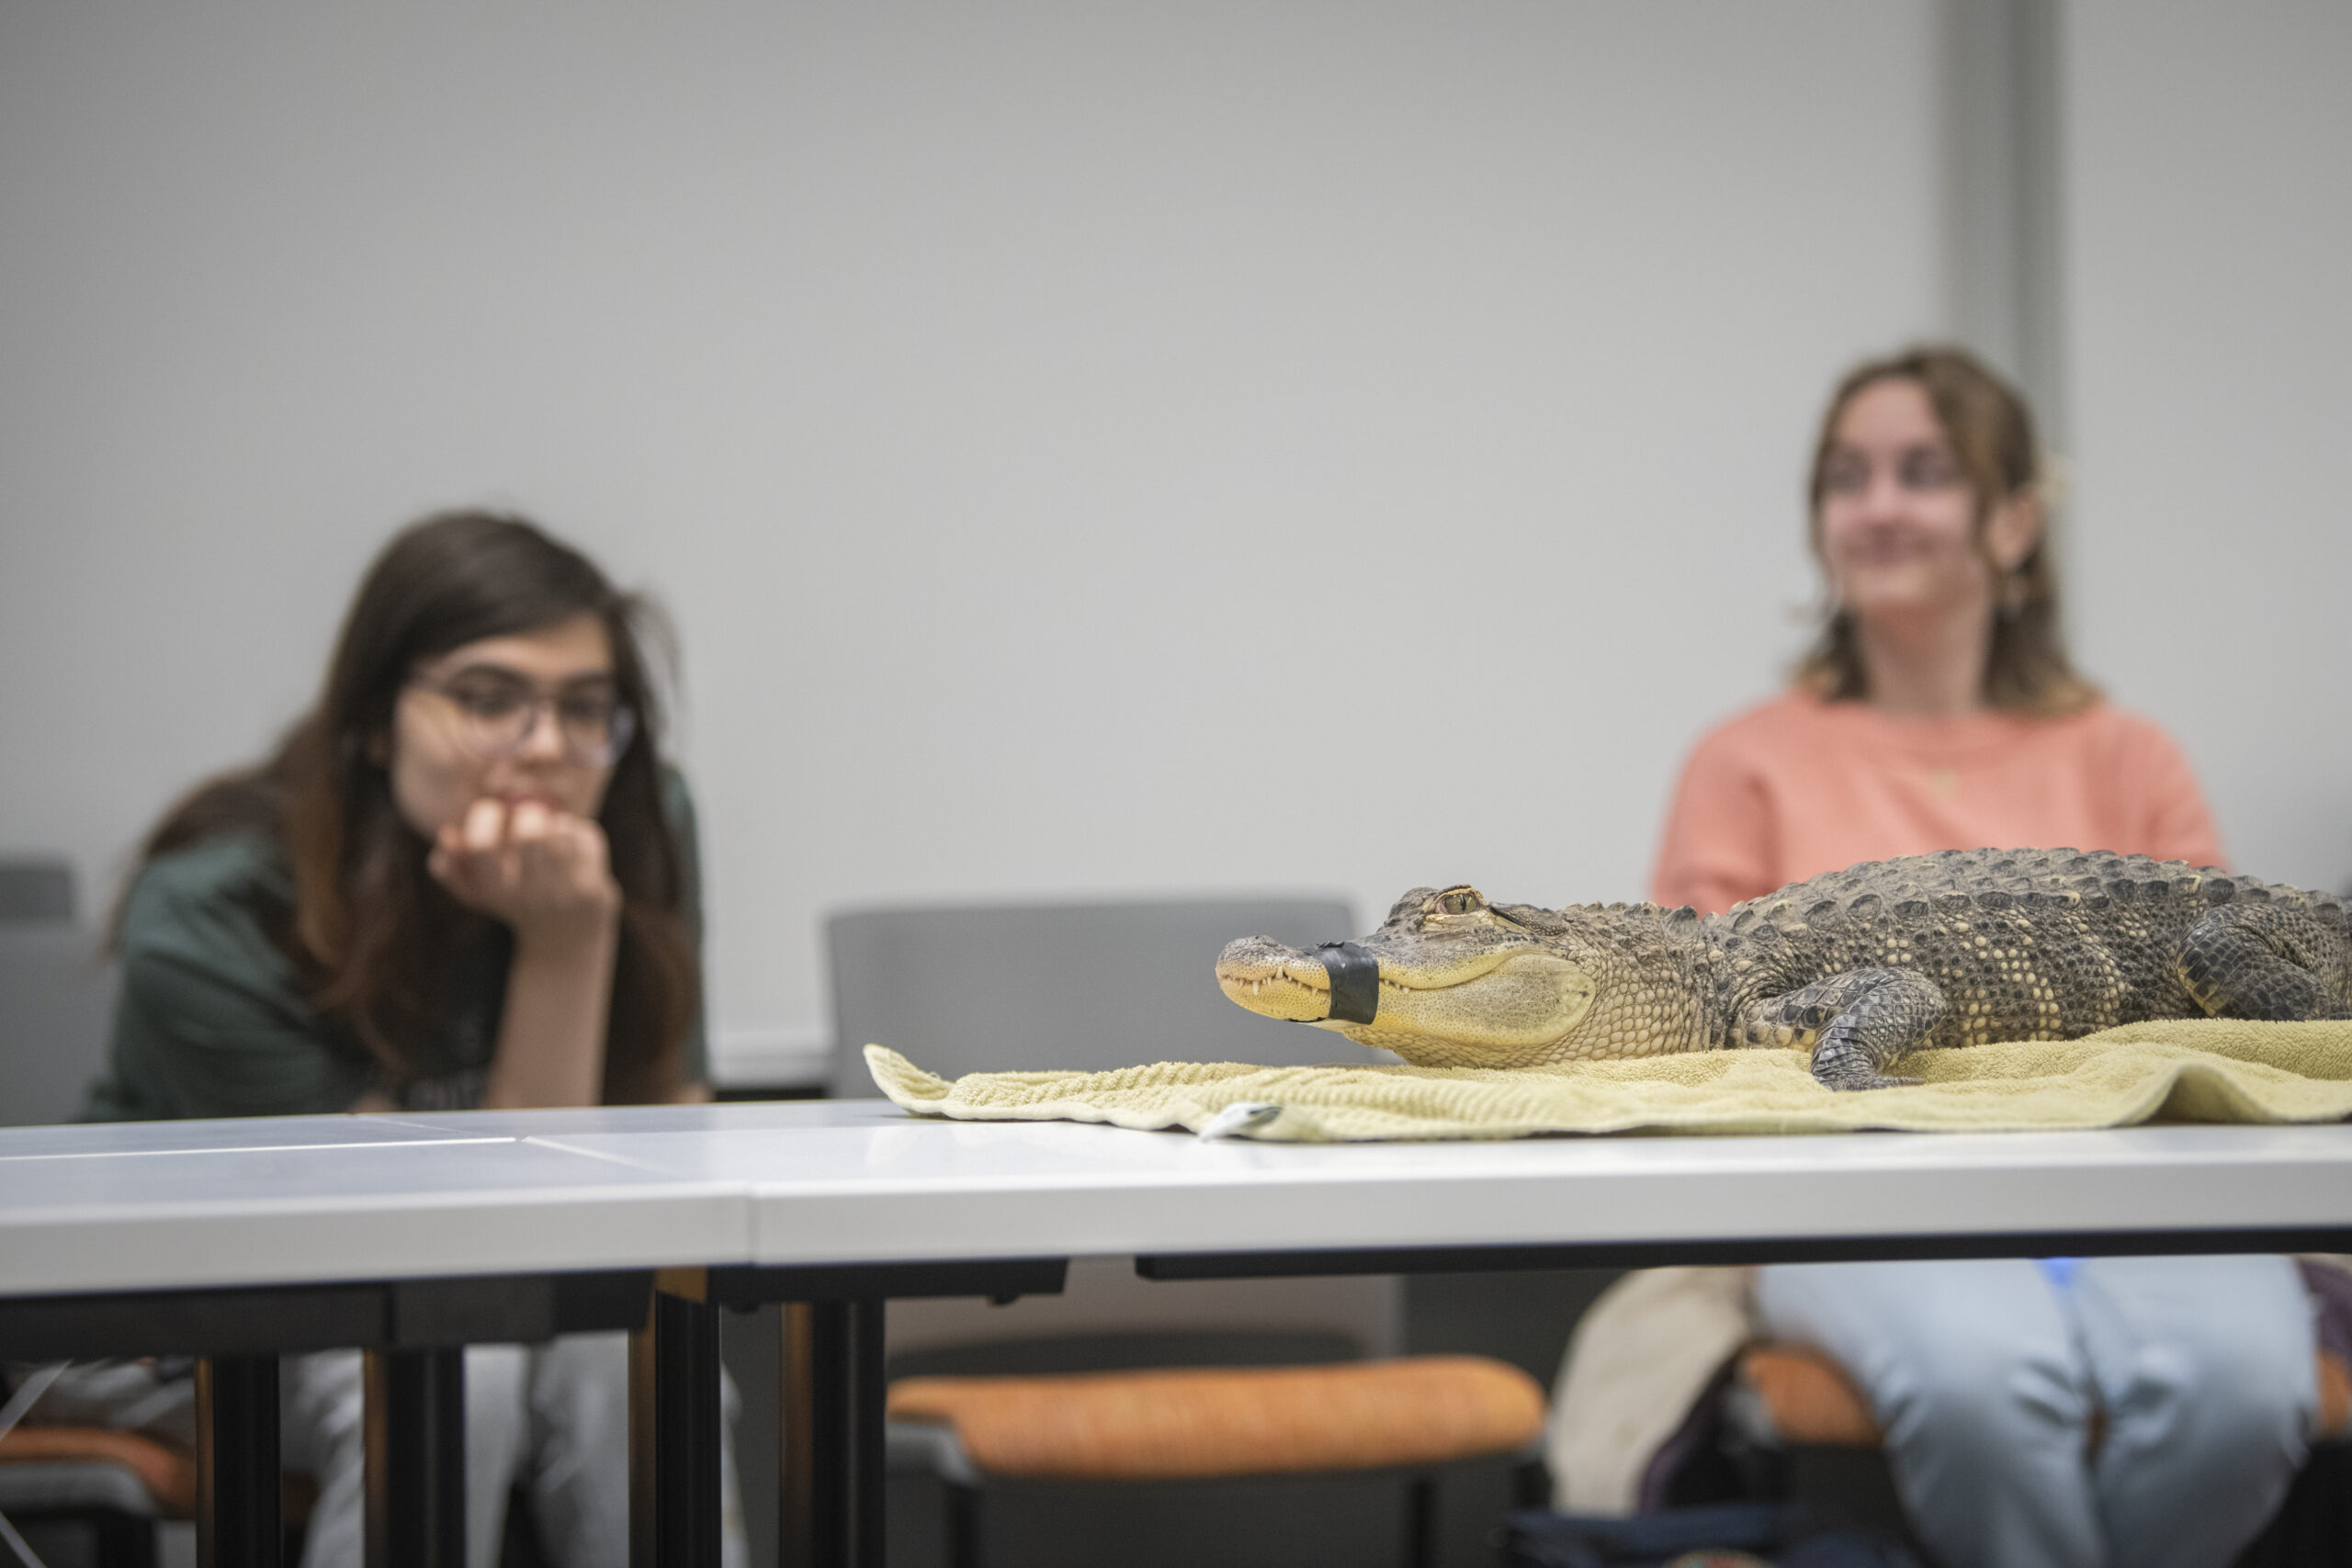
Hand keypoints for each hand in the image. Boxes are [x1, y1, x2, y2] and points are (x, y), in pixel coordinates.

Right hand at [427, 798, 620, 951]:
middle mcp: (526, 898)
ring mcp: (562, 895)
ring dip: (557, 822)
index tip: (492, 811)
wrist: (565, 940)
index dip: (485, 817)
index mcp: (492, 893)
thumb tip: (448, 833)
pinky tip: (575, 844)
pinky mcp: (592, 890)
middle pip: (530, 836)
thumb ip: (451, 867)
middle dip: (530, 814)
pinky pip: (585, 837)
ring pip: (560, 831)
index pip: (481, 847)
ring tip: (554, 830)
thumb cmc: (516, 903)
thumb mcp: (478, 893)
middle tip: (530, 816)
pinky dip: (580, 832)